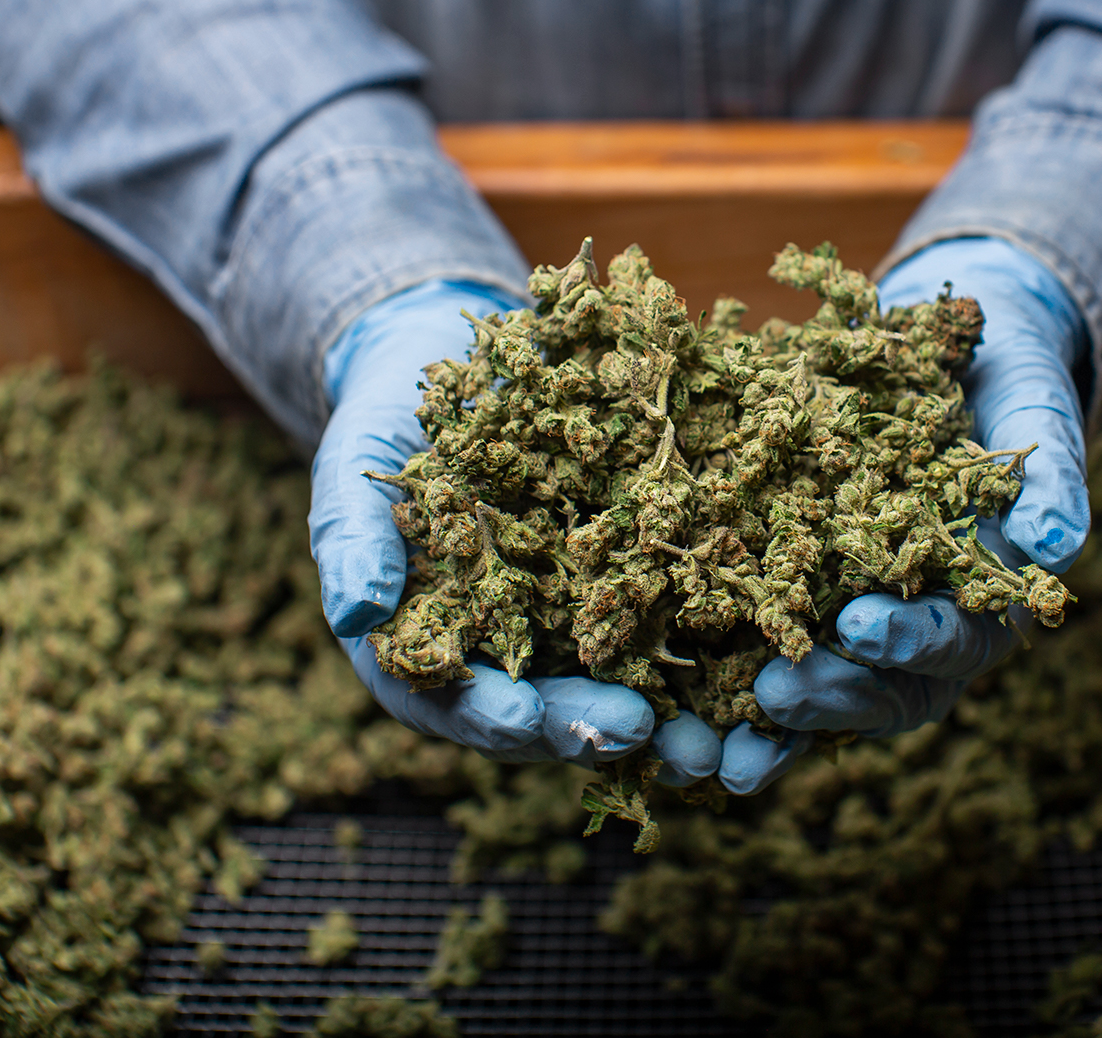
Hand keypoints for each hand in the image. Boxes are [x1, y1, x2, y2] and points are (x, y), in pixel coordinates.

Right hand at [311, 280, 723, 777]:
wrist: (460, 362)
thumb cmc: (388, 425)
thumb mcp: (350, 472)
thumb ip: (351, 543)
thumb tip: (357, 616)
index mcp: (431, 650)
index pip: (454, 704)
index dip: (488, 714)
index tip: (521, 716)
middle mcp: (507, 653)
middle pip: (547, 712)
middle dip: (590, 728)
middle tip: (638, 731)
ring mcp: (571, 621)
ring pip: (617, 685)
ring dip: (666, 721)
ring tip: (713, 739)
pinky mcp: (627, 579)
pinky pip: (667, 618)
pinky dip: (707, 645)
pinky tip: (752, 660)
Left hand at [720, 236, 1091, 794]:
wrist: (957, 367)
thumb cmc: (1004, 387)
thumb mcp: (1035, 411)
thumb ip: (1050, 472)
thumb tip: (1054, 540)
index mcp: (981, 598)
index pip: (953, 639)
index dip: (910, 639)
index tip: (860, 625)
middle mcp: (917, 632)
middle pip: (878, 693)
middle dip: (828, 697)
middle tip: (774, 692)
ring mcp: (850, 628)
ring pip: (813, 697)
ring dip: (763, 730)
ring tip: (711, 749)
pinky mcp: (792, 607)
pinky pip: (755, 657)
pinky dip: (713, 689)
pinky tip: (659, 708)